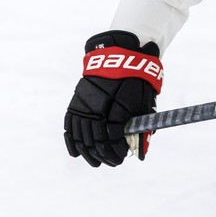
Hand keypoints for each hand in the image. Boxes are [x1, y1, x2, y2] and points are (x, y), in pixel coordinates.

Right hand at [64, 30, 162, 166]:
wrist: (121, 54)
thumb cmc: (137, 79)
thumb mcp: (146, 101)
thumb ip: (142, 126)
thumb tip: (142, 153)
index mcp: (117, 106)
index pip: (113, 138)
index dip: (117, 151)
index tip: (123, 158)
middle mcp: (98, 107)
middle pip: (97, 140)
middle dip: (105, 155)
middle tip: (113, 162)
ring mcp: (85, 105)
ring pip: (82, 136)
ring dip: (89, 153)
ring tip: (97, 162)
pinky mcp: (76, 102)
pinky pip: (70, 126)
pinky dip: (72, 142)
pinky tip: (77, 153)